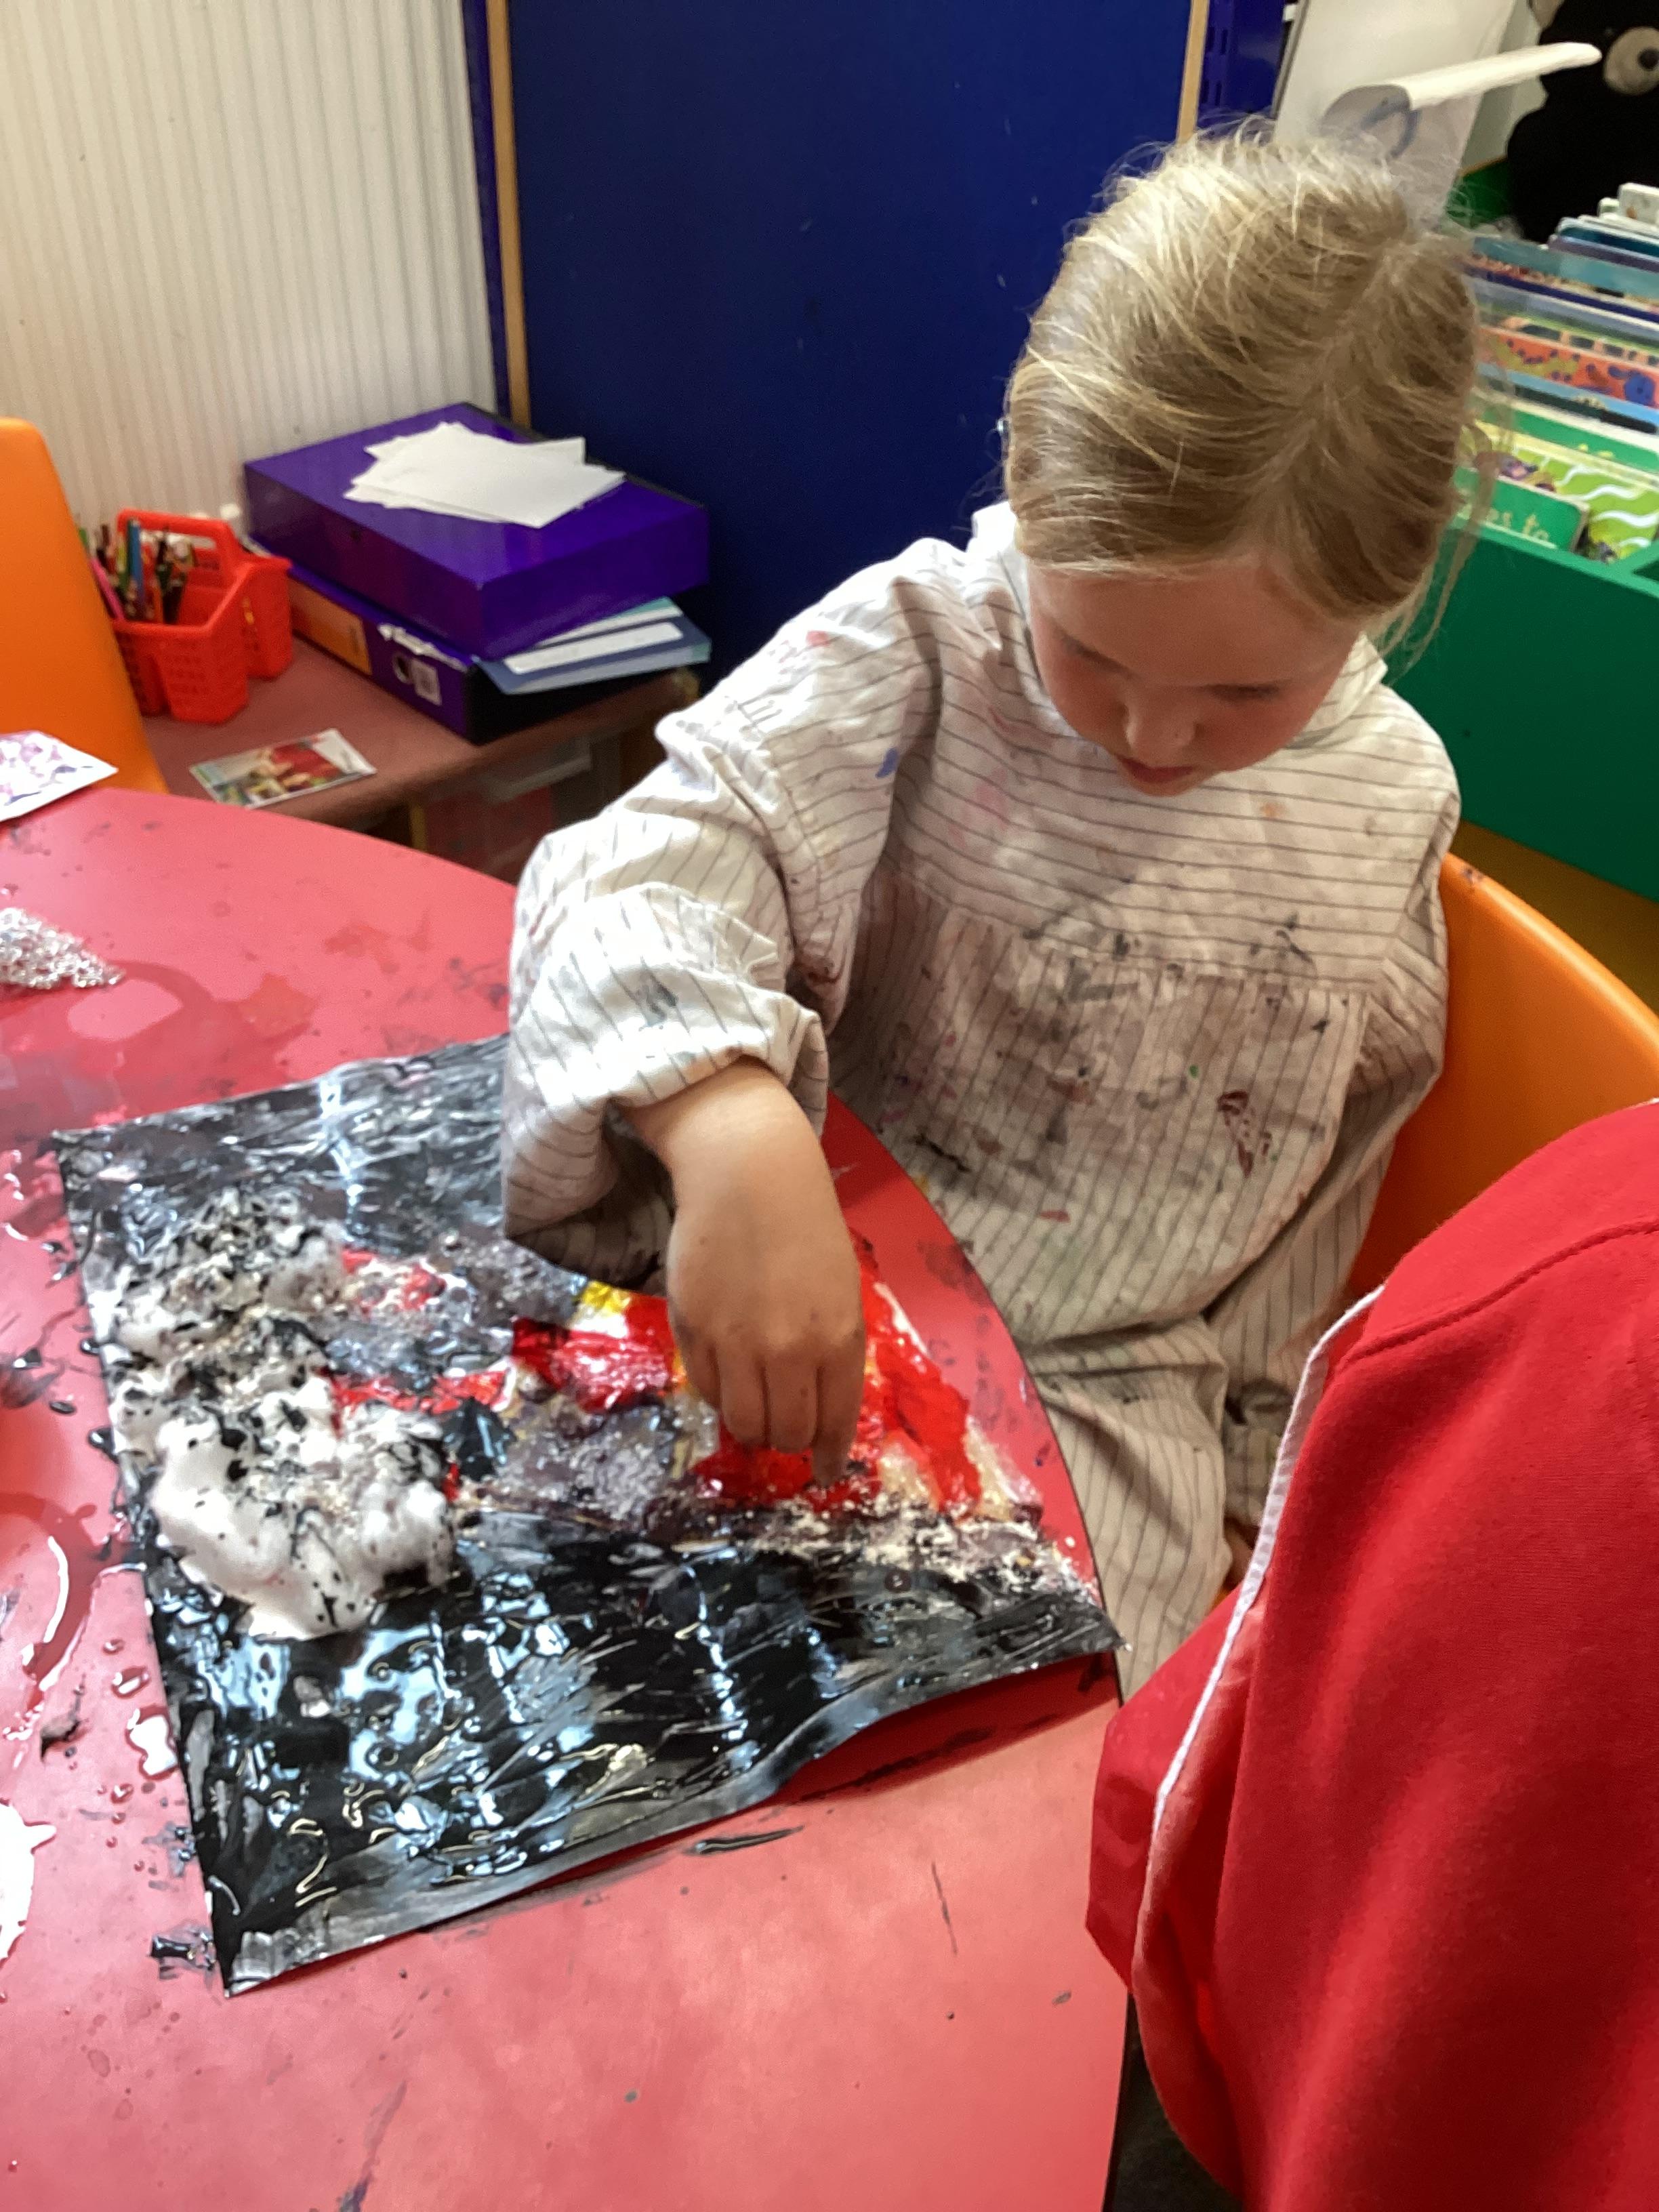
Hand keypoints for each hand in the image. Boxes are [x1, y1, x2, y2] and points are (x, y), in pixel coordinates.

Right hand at [627, 1063, 865, 1483]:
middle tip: (784, 1424)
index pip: (833, 1422)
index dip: (828, 1455)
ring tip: (753, 1401)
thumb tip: (819, 1411)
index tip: (823, 1472)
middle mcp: (787, 1350)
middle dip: (787, 1438)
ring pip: (741, 1422)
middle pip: (783, 1433)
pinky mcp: (693, 1329)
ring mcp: (735, 1342)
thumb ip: (832, 1351)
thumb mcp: (841, 1291)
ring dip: (750, 1423)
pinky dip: (718, 1391)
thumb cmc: (805, 1229)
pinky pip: (705, 1388)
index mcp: (837, 1339)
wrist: (748, 1176)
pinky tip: (726, 1371)